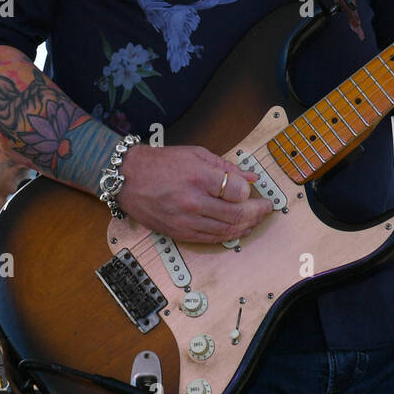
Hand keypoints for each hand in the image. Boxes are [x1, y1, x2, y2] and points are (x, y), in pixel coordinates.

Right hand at [116, 144, 274, 242]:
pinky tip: (238, 230)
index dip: (250, 193)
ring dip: (245, 227)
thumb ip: (226, 166)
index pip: (235, 191)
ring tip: (256, 220)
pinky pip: (209, 239)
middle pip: (234, 215)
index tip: (255, 191)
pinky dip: (227, 236)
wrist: (128, 179)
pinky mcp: (177, 233)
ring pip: (224, 231)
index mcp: (197, 177)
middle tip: (266, 209)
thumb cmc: (162, 163)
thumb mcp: (196, 154)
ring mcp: (184, 221)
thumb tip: (250, 177)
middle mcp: (191, 202)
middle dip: (256, 213)